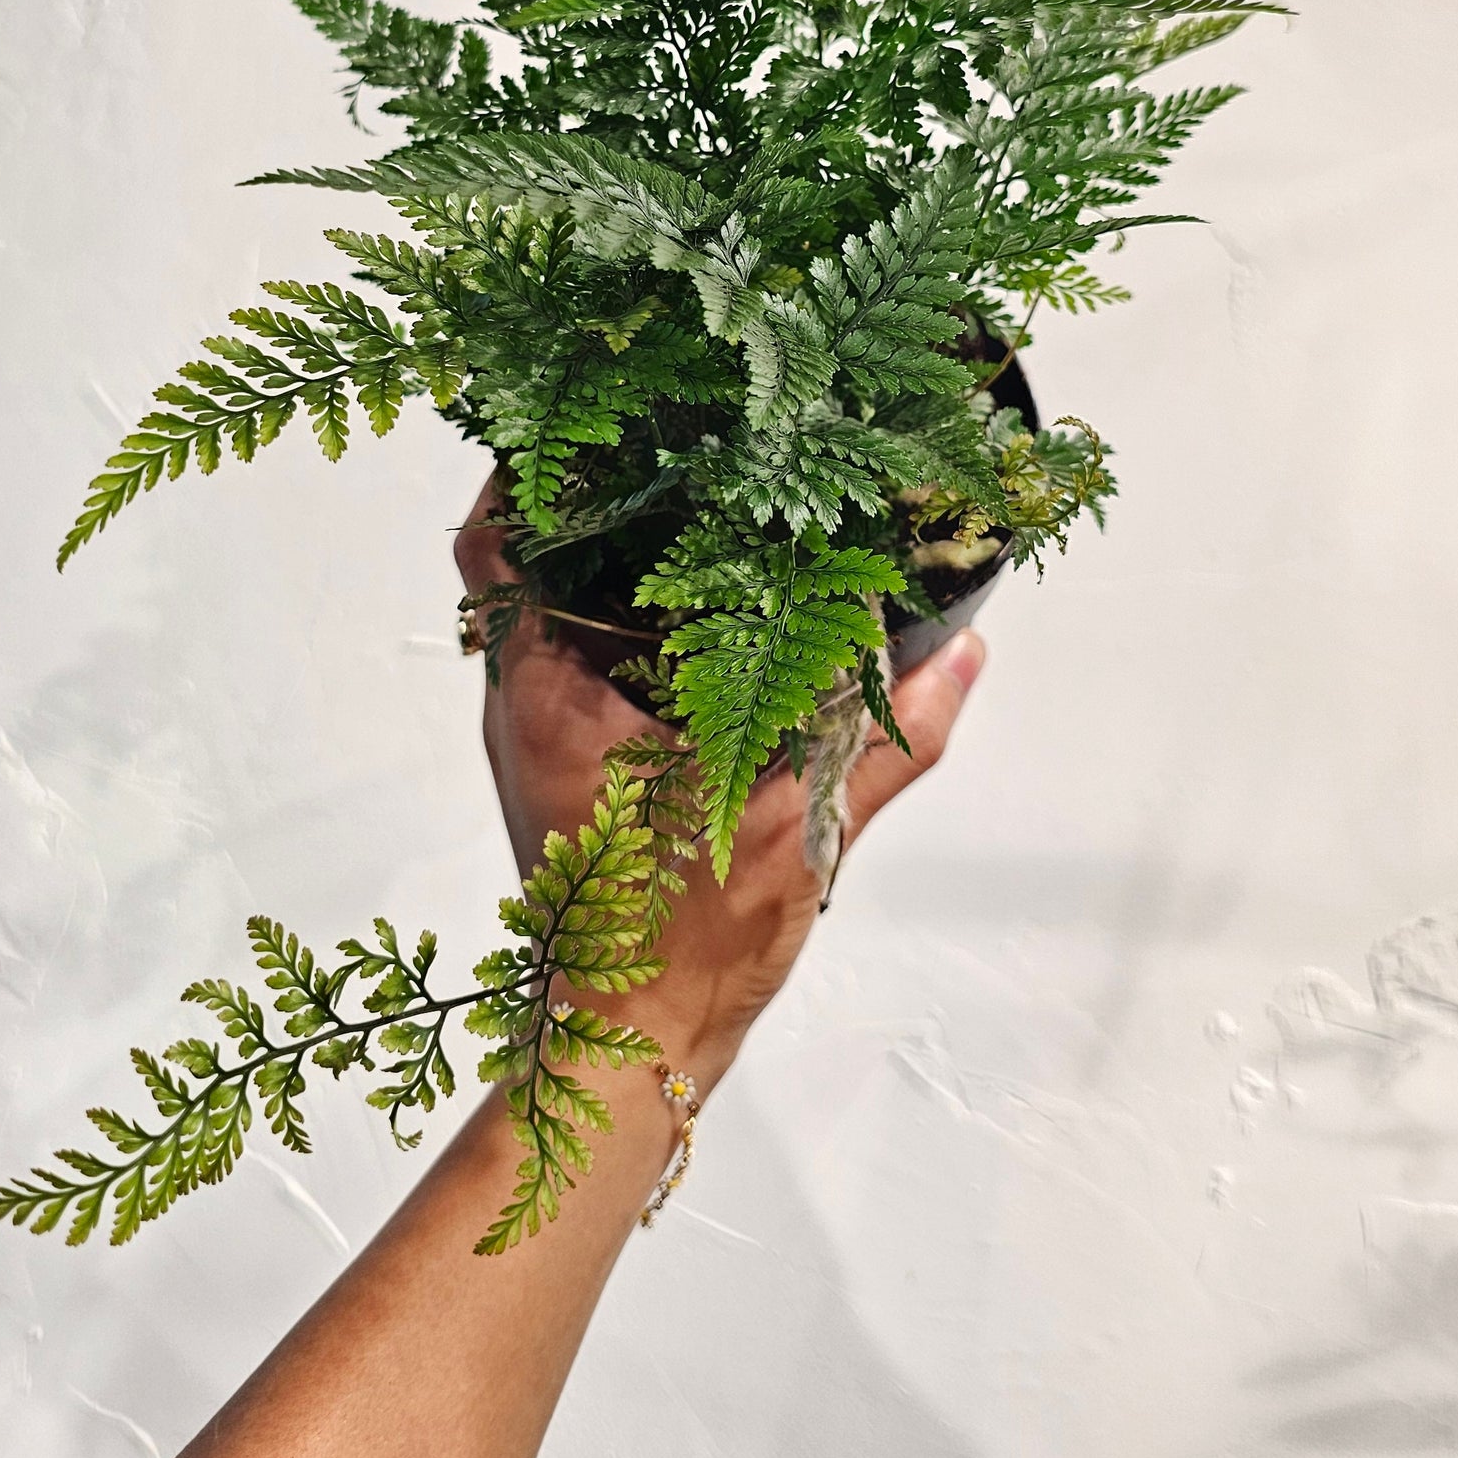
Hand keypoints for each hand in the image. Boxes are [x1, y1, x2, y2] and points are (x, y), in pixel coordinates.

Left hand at [454, 483, 984, 1091]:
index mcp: (550, 696)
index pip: (493, 545)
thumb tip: (964, 650)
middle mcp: (522, 705)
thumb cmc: (686, 941)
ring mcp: (535, 738)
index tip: (592, 413)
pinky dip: (614, 624)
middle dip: (581, 495)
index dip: (523, 467)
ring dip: (598, 560)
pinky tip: (697, 608)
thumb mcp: (805, 826)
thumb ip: (889, 736)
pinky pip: (569, 663)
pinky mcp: (563, 769)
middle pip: (516, 561)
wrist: (630, 1044)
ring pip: (542, 612)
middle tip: (663, 437)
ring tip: (687, 499)